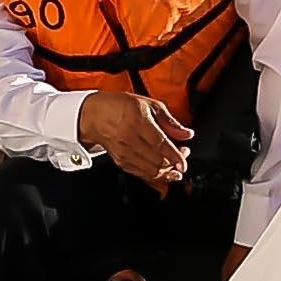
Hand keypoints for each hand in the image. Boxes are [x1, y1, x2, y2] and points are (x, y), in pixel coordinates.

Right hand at [74, 88, 192, 192]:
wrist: (94, 116)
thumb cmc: (119, 106)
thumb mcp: (148, 104)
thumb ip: (169, 121)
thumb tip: (186, 133)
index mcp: (137, 121)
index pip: (161, 144)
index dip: (175, 156)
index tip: (184, 162)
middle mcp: (129, 139)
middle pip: (157, 159)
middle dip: (174, 162)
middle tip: (183, 155)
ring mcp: (124, 152)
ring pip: (150, 170)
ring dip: (166, 172)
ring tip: (175, 167)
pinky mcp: (121, 162)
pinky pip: (141, 174)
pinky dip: (154, 176)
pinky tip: (163, 172)